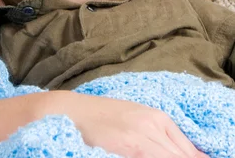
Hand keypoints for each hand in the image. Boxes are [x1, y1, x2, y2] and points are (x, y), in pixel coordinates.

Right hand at [48, 92, 208, 157]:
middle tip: (156, 153)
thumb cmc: (104, 116)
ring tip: (146, 153)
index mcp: (159, 117)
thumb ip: (160, 136)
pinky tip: (147, 157)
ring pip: (172, 157)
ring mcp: (142, 135)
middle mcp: (154, 124)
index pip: (189, 150)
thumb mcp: (137, 119)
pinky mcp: (130, 145)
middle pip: (182, 155)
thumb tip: (188, 153)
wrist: (74, 111)